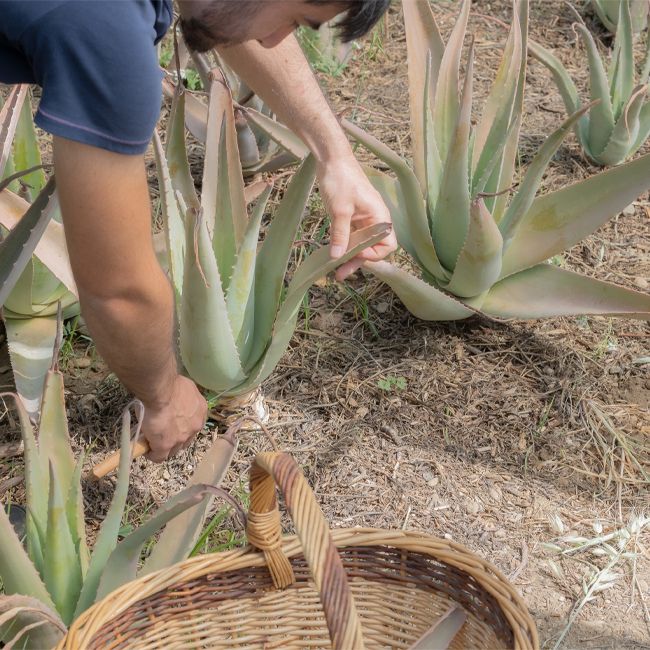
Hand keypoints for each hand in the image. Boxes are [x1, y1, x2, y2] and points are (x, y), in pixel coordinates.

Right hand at [141, 376, 207, 462]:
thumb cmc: (170, 384)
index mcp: (200, 410)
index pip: (194, 423)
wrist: (161, 389)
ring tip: (153, 441)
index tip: (173, 424)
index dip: (182, 426)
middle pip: (186, 439)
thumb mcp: (183, 388)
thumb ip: (182, 397)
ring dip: (165, 446)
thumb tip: (173, 400)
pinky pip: (159, 456)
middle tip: (163, 433)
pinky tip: (146, 450)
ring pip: (174, 449)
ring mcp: (182, 437)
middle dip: (175, 438)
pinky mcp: (166, 444)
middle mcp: (195, 426)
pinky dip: (152, 454)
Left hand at [317, 156, 396, 280]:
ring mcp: (363, 220)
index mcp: (380, 217)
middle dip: (358, 262)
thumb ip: (341, 234)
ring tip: (336, 272)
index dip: (373, 254)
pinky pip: (350, 238)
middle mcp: (374, 221)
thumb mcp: (340, 210)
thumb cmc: (341, 180)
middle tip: (341, 274)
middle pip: (372, 248)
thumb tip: (338, 256)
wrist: (332, 160)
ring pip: (360, 245)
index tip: (356, 254)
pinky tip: (333, 256)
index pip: (387, 245)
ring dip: (349, 258)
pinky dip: (343, 247)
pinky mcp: (351, 219)